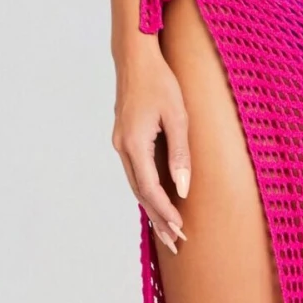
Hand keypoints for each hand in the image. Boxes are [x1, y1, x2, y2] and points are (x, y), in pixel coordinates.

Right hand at [112, 40, 191, 253]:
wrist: (135, 59)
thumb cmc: (160, 82)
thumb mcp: (178, 116)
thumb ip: (180, 154)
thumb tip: (182, 188)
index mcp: (134, 144)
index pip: (149, 189)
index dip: (164, 212)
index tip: (179, 229)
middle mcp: (122, 148)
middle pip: (140, 193)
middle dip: (158, 219)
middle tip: (175, 242)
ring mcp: (120, 144)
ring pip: (136, 186)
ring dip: (152, 209)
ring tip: (168, 232)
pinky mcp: (124, 140)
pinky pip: (135, 173)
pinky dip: (147, 192)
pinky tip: (157, 203)